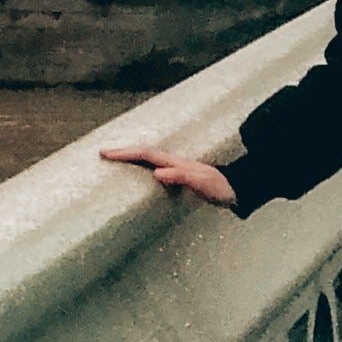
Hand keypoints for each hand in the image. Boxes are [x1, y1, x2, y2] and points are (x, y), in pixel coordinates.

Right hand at [100, 136, 237, 207]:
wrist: (239, 189)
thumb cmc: (221, 187)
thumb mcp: (202, 183)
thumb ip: (181, 176)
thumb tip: (156, 172)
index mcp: (175, 162)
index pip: (144, 154)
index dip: (124, 153)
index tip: (105, 154)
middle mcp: (174, 163)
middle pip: (143, 153)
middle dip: (122, 152)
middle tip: (102, 153)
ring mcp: (177, 169)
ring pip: (148, 159)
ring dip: (131, 158)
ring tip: (114, 160)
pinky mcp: (180, 178)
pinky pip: (155, 168)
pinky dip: (142, 167)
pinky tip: (139, 175)